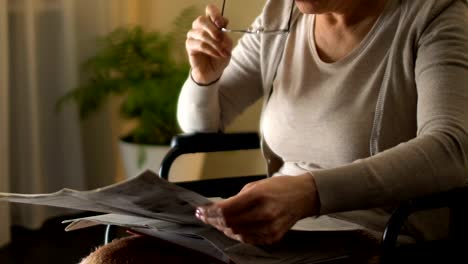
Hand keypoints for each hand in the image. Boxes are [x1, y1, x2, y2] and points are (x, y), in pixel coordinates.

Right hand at [186, 4, 232, 84]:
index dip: (215, 14)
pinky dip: (210, 50)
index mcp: (211, 22)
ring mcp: (193, 35)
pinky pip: (200, 45)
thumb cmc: (220, 56)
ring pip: (201, 34)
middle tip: (220, 38)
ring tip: (222, 52)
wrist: (214, 71)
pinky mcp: (189, 45)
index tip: (221, 24)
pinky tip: (217, 55)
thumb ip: (225, 35)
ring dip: (214, 44)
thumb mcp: (227, 45)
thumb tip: (221, 28)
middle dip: (213, 29)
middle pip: (201, 20)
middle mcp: (200, 27)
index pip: (210, 10)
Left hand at [196, 174, 319, 244]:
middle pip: (229, 223)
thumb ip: (237, 198)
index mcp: (258, 196)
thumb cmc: (279, 187)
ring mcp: (269, 227)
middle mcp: (264, 213)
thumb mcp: (255, 185)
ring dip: (224, 228)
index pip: (226, 210)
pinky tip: (232, 227)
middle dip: (214, 221)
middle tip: (205, 217)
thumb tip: (218, 210)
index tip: (200, 211)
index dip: (209, 212)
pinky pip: (248, 239)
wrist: (303, 196)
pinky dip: (237, 234)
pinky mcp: (273, 237)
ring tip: (217, 222)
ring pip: (237, 233)